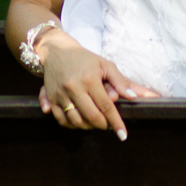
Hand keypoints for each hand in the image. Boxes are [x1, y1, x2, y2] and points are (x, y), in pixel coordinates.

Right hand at [37, 31, 156, 138]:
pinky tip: (80, 121)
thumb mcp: (105, 65)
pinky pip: (61, 120)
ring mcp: (60, 94)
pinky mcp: (50, 98)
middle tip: (108, 125)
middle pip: (91, 116)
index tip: (123, 135)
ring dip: (88, 126)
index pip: (106, 106)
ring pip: (76, 121)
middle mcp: (74, 88)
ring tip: (95, 122)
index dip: (115, 122)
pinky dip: (72, 125)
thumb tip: (134, 97)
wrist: (57, 51)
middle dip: (102, 125)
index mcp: (89, 79)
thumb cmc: (85, 59)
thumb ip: (121, 82)